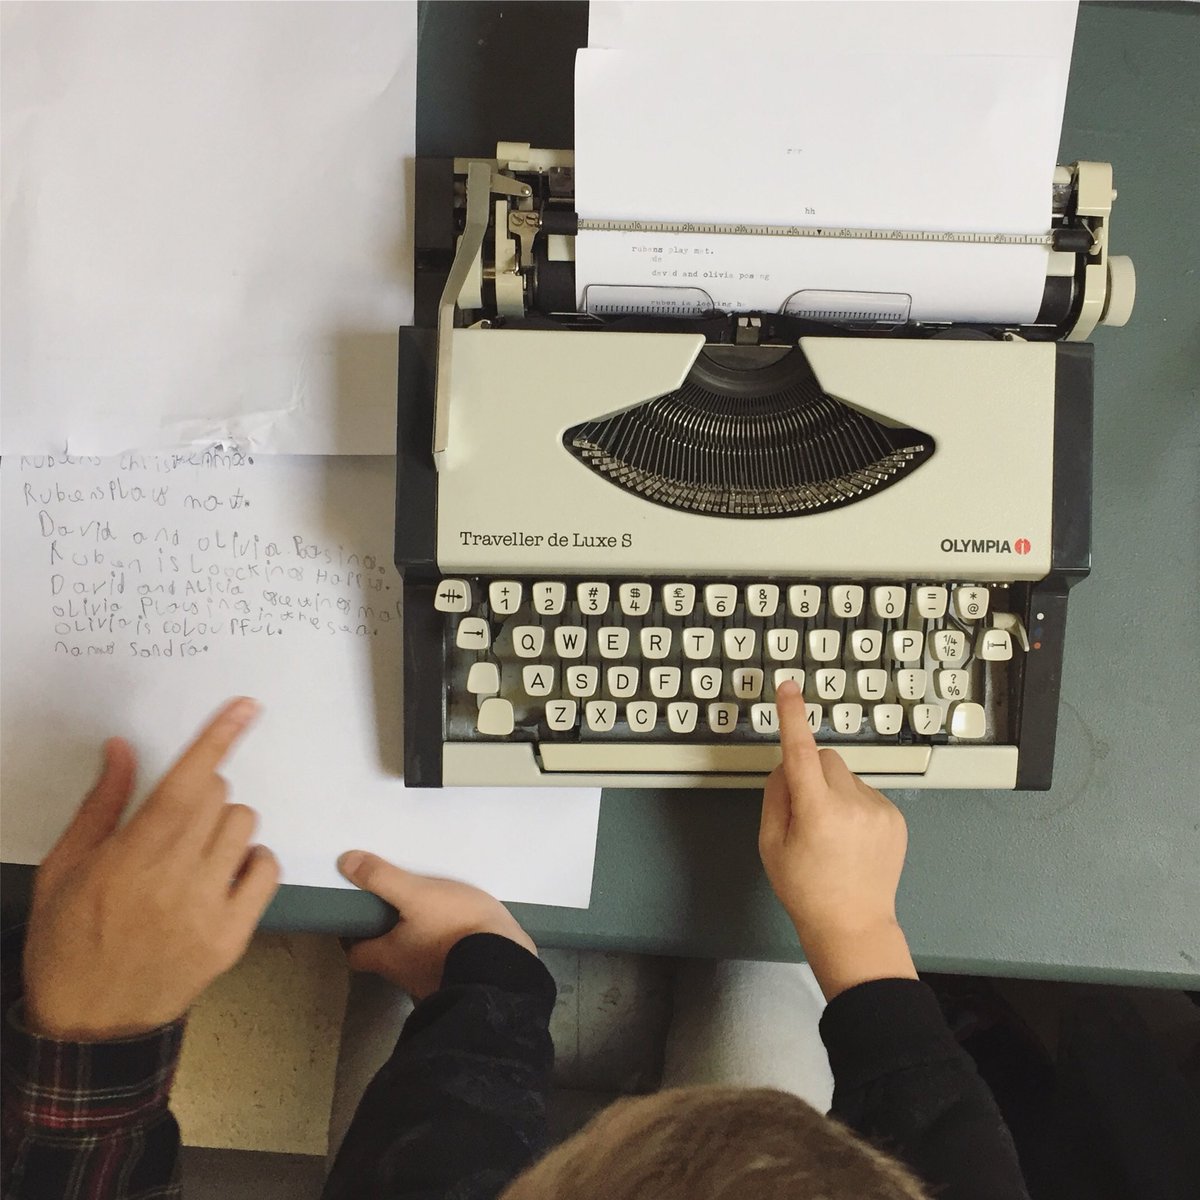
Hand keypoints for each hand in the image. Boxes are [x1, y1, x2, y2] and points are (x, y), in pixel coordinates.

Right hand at [22, 698, 279, 1040]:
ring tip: (195, 854)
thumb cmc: (66, 941)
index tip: (244, 707)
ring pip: (244, 828)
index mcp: (129, 858)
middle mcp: (174, 879)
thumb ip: (102, 804)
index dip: (217, 739)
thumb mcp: (65, 868)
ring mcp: (209, 910)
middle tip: (176, 821)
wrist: (88, 1024)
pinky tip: (223, 876)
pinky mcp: (232, 937)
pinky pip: (266, 871)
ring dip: (225, 827)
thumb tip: (122, 748)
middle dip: (203, 793)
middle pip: (219, 798)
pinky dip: (252, 862)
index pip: (185, 783)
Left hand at [338, 851, 535, 998]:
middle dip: (390, 936)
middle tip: (398, 908)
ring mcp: (436, 983)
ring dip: (420, 943)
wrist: (505, 963)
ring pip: (417, 961)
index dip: (354, 936)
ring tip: (433, 915)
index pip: (356, 954)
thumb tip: (345, 863)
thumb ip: (383, 879)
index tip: (359, 916)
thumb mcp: (418, 894)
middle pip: (387, 957)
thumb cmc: (455, 928)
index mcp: (389, 958)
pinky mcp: (464, 981)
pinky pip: (447, 963)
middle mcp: (407, 977)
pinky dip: (447, 949)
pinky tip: (460, 931)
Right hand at [759, 681, 916, 999]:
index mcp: (817, 811)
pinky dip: (853, 805)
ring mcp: (879, 809)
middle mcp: (852, 804)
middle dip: (811, 773)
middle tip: (804, 812)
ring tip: (832, 834)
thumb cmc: (805, 889)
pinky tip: (851, 839)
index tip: (788, 687)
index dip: (792, 716)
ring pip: (846, 776)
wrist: (854, 926)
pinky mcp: (896, 817)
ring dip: (834, 791)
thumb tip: (786, 767)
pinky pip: (866, 792)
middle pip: (825, 758)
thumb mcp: (771, 845)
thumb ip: (776, 797)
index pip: (800, 752)